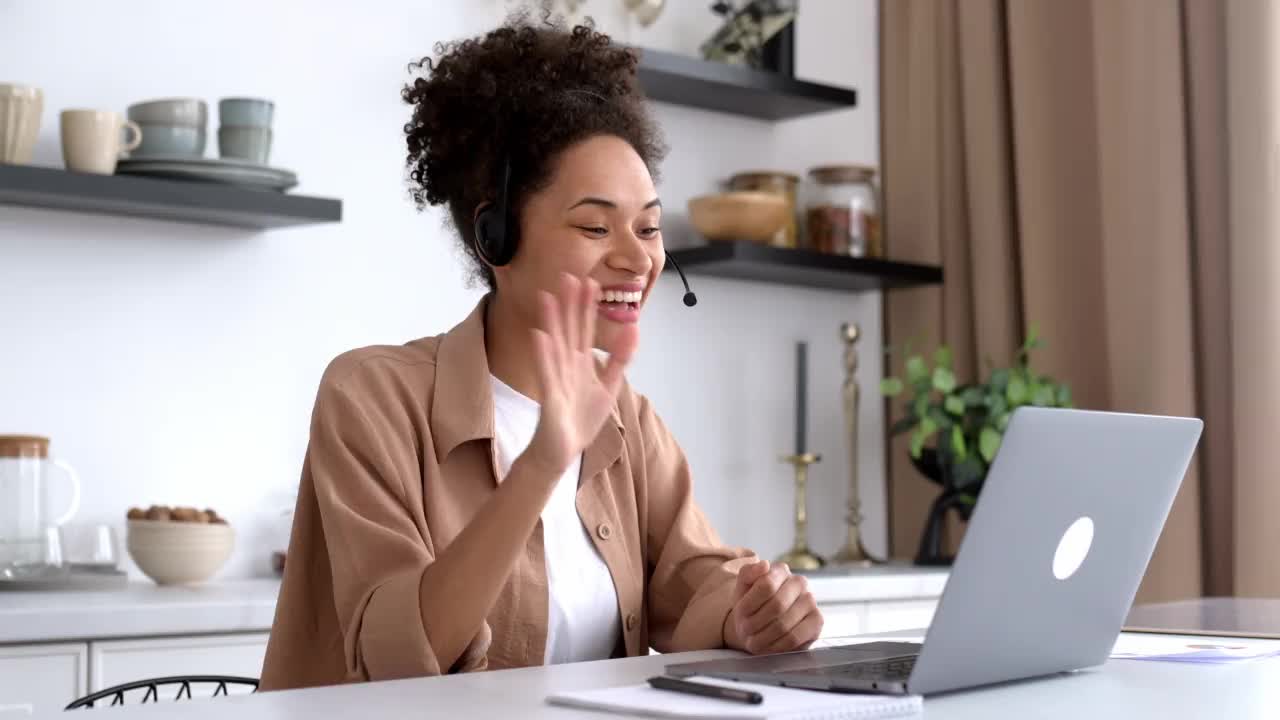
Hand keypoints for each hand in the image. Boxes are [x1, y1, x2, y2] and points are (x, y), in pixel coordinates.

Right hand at [524, 273, 638, 473]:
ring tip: (547, 298)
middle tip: (568, 277)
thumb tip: (634, 330)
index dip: (587, 307)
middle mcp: (566, 366)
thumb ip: (620, 359)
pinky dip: (545, 356)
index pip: (584, 329)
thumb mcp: (608, 386)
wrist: (562, 451)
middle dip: (568, 305)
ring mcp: (557, 380)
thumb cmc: (581, 420)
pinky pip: (548, 374)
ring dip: (551, 322)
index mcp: (580, 363)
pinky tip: (542, 337)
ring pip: (555, 346)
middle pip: (568, 330)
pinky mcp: (551, 397)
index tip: (590, 282)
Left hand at [724, 560, 822, 654]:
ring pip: (785, 624)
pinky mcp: (817, 621)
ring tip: (752, 642)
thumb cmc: (751, 604)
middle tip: (744, 632)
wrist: (762, 624)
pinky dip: (777, 646)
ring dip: (763, 637)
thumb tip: (765, 564)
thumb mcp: (743, 587)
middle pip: (776, 605)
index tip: (739, 615)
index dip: (749, 604)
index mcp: (781, 570)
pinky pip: (795, 637)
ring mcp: (811, 601)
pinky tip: (768, 647)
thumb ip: (748, 573)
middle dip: (756, 623)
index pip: (766, 585)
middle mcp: (800, 582)